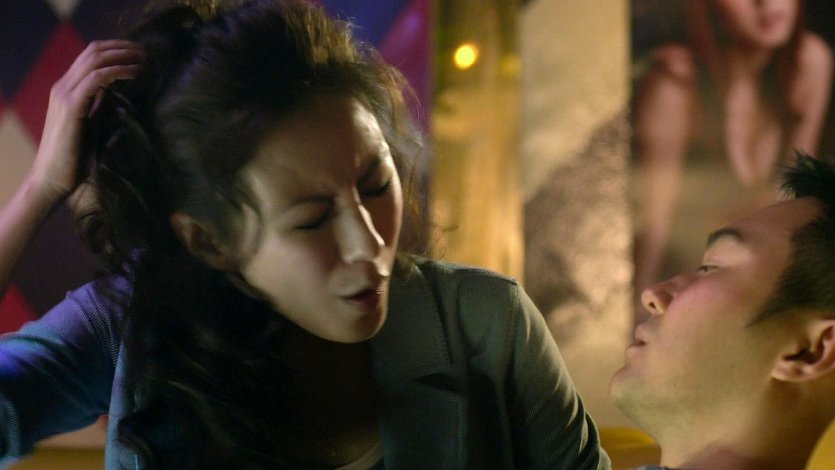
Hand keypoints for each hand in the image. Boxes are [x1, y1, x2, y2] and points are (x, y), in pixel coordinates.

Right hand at [28, 40, 142, 205]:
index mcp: (67, 90)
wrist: (51, 180)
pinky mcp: (70, 108)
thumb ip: (99, 107)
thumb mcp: (91, 126)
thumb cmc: (74, 159)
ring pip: (94, 60)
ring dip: (123, 55)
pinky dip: (117, 71)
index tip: (140, 54)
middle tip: (147, 51)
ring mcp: (64, 95)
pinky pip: (95, 78)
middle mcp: (63, 87)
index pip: (90, 56)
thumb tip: (117, 93)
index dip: (116, 49)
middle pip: (93, 52)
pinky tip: (134, 73)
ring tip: (145, 59)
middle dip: (123, 47)